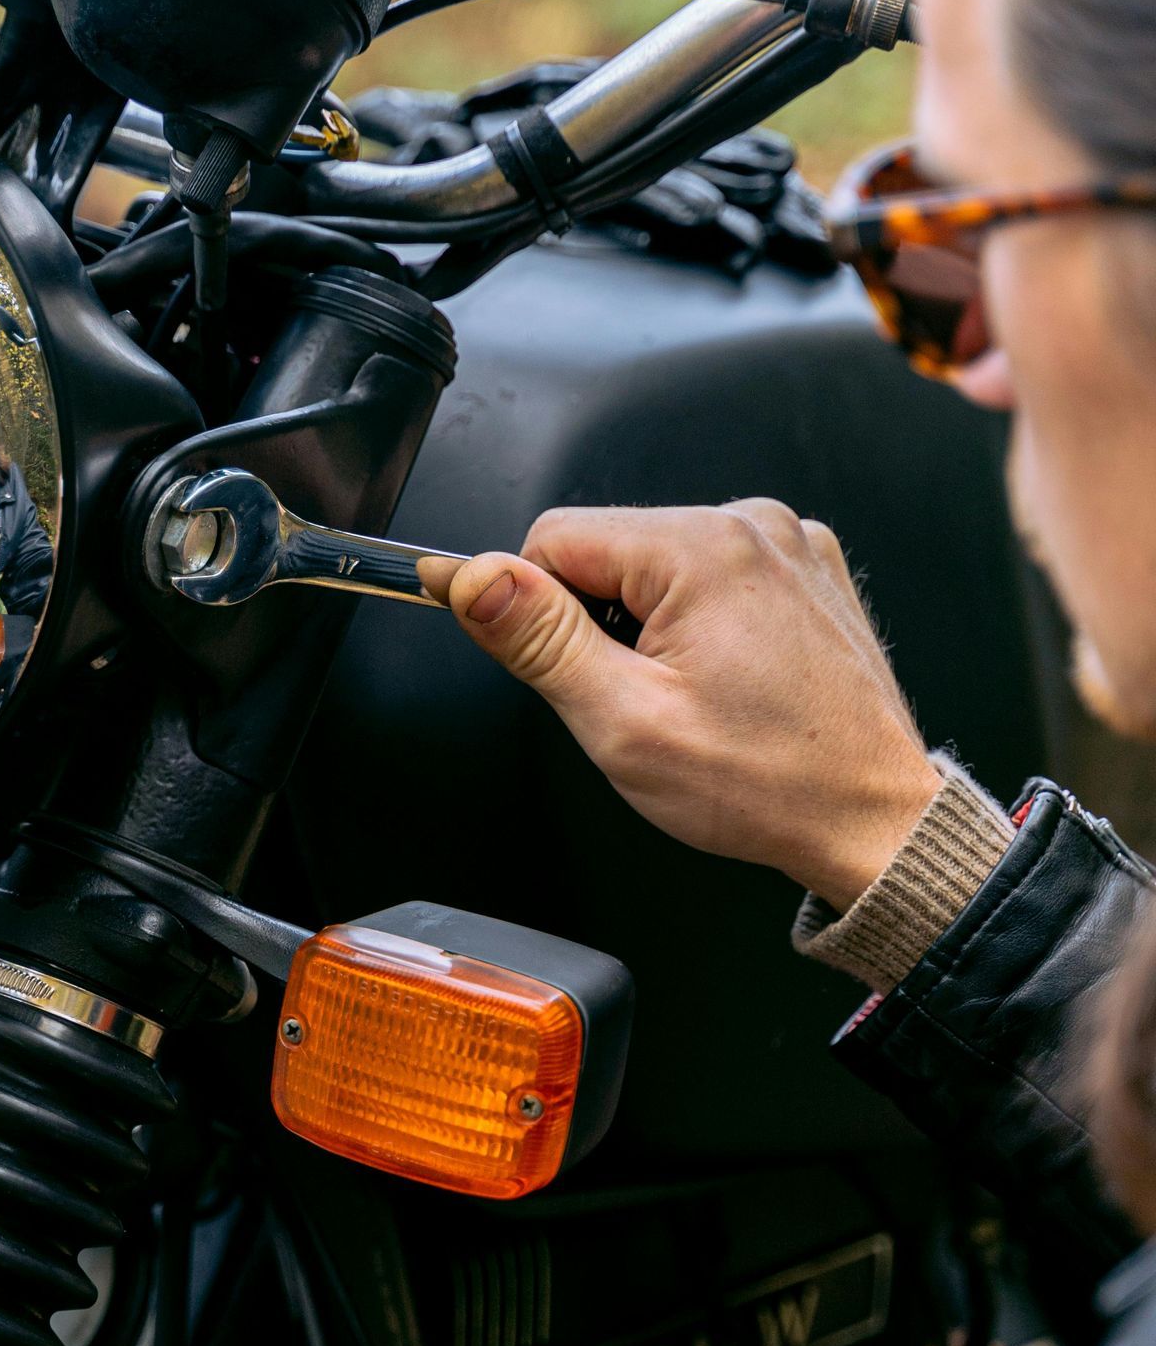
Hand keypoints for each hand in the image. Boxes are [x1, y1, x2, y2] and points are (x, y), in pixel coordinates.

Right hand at [419, 500, 941, 910]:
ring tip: (697, 696)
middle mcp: (752, 525)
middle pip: (610, 548)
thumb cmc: (766, 785)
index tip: (570, 672)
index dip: (540, 611)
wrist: (874, 821)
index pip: (554, 537)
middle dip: (604, 622)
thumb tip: (472, 576)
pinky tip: (732, 681)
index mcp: (702, 547)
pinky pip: (717, 576)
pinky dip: (705, 623)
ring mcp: (789, 544)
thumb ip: (538, 639)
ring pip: (660, 564)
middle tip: (647, 699)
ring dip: (654, 625)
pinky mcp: (808, 570)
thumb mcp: (623, 722)